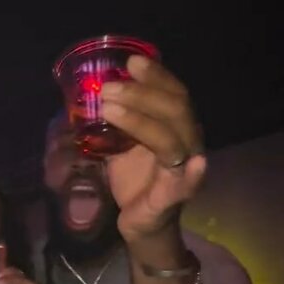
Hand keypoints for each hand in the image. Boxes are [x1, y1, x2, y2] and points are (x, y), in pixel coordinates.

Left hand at [100, 55, 206, 242]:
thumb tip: (87, 90)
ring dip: (141, 121)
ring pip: (172, 139)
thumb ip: (115, 119)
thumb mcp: (121, 142)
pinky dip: (194, 174)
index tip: (130, 61)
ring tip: (108, 109)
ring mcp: (184, 169)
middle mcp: (187, 142)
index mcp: (176, 126)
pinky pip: (188, 184)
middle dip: (140, 94)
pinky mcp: (176, 196)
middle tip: (107, 88)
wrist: (139, 221)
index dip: (155, 76)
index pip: (173, 92)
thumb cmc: (133, 178)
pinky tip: (196, 164)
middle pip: (175, 109)